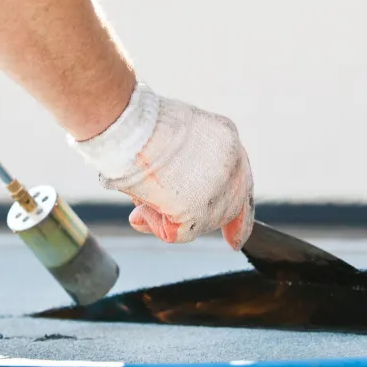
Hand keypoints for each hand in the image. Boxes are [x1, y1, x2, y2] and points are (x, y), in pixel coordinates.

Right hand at [72, 83, 254, 248]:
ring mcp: (217, 187)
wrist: (126, 126)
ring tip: (142, 192)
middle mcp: (230, 162)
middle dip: (201, 221)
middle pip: (226, 207)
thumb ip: (175, 174)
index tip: (233, 239)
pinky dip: (156, 225)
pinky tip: (142, 206)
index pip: (240, 181)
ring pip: (200, 222)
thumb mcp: (169, 141)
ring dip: (167, 215)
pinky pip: (179, 233)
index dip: (238, 214)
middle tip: (166, 222)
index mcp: (225, 138)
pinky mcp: (197, 208)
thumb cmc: (135, 126)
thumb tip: (146, 213)